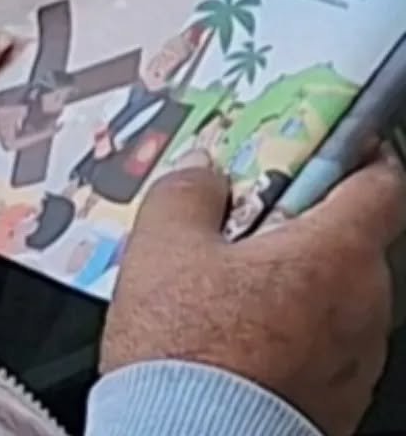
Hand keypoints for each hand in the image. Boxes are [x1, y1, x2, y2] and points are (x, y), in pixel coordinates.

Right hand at [103, 157, 405, 435]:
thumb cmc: (186, 349)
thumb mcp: (163, 241)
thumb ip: (188, 190)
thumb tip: (202, 173)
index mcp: (335, 255)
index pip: (382, 184)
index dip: (360, 154)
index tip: (334, 141)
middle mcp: (362, 308)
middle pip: (351, 240)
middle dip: (302, 221)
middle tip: (244, 212)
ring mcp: (354, 362)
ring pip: (334, 295)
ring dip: (293, 278)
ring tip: (224, 278)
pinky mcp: (335, 403)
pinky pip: (320, 343)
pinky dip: (288, 326)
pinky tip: (232, 328)